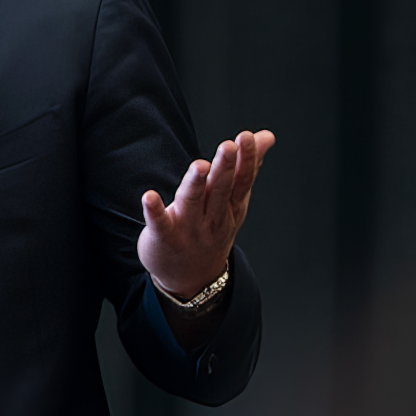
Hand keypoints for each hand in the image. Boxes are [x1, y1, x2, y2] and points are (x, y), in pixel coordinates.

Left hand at [138, 129, 274, 298]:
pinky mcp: (164, 237)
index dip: (246, 160)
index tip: (248, 138)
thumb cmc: (212, 228)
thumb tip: (267, 136)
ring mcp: (189, 228)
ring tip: (199, 165)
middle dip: (225, 167)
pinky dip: (155, 211)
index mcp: (230, 206)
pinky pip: (159, 223)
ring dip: (195, 184)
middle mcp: (212, 217)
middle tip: (229, 145)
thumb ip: (247, 167)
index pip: (241, 181)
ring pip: (193, 202)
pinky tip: (148, 196)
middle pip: (220, 189)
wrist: (192, 278)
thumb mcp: (234, 201)